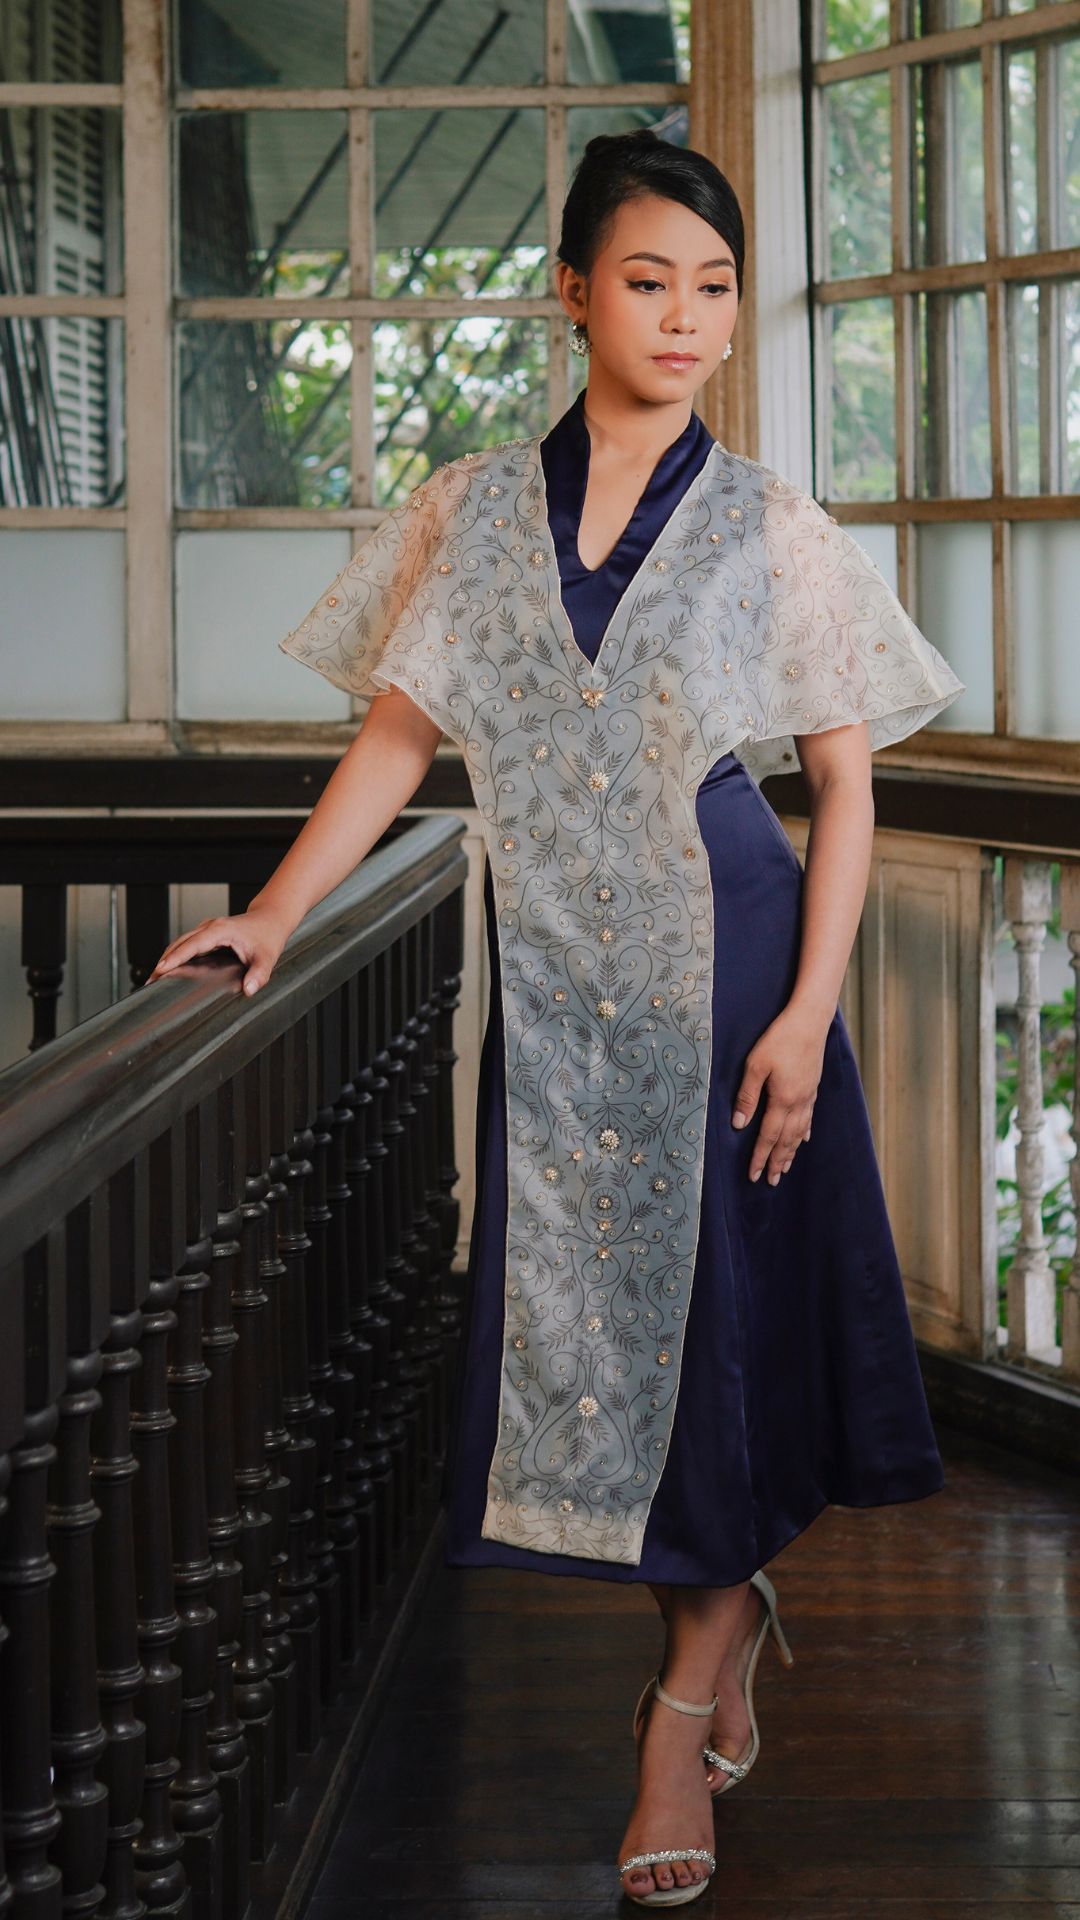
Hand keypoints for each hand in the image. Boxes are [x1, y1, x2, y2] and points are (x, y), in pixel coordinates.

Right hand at [146, 904, 290, 997]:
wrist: (270, 918)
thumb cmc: (268, 935)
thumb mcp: (267, 957)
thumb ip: (259, 975)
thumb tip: (249, 990)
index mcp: (220, 930)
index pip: (192, 944)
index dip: (176, 957)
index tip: (161, 968)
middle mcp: (209, 927)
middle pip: (180, 943)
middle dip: (164, 961)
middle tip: (151, 980)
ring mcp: (206, 930)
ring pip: (180, 943)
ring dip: (167, 958)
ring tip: (154, 978)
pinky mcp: (207, 935)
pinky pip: (186, 945)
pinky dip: (175, 955)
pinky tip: (170, 969)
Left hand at [731, 1005, 829, 1185]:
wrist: (810, 1020)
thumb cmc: (779, 1039)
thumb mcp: (756, 1064)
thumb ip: (747, 1095)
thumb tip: (739, 1124)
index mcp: (782, 1100)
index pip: (769, 1136)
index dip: (760, 1157)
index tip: (754, 1175)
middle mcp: (798, 1103)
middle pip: (786, 1140)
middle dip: (777, 1162)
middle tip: (771, 1182)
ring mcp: (808, 1096)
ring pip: (799, 1132)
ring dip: (791, 1152)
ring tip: (785, 1168)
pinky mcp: (813, 1087)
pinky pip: (809, 1117)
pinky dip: (804, 1132)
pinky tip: (804, 1140)